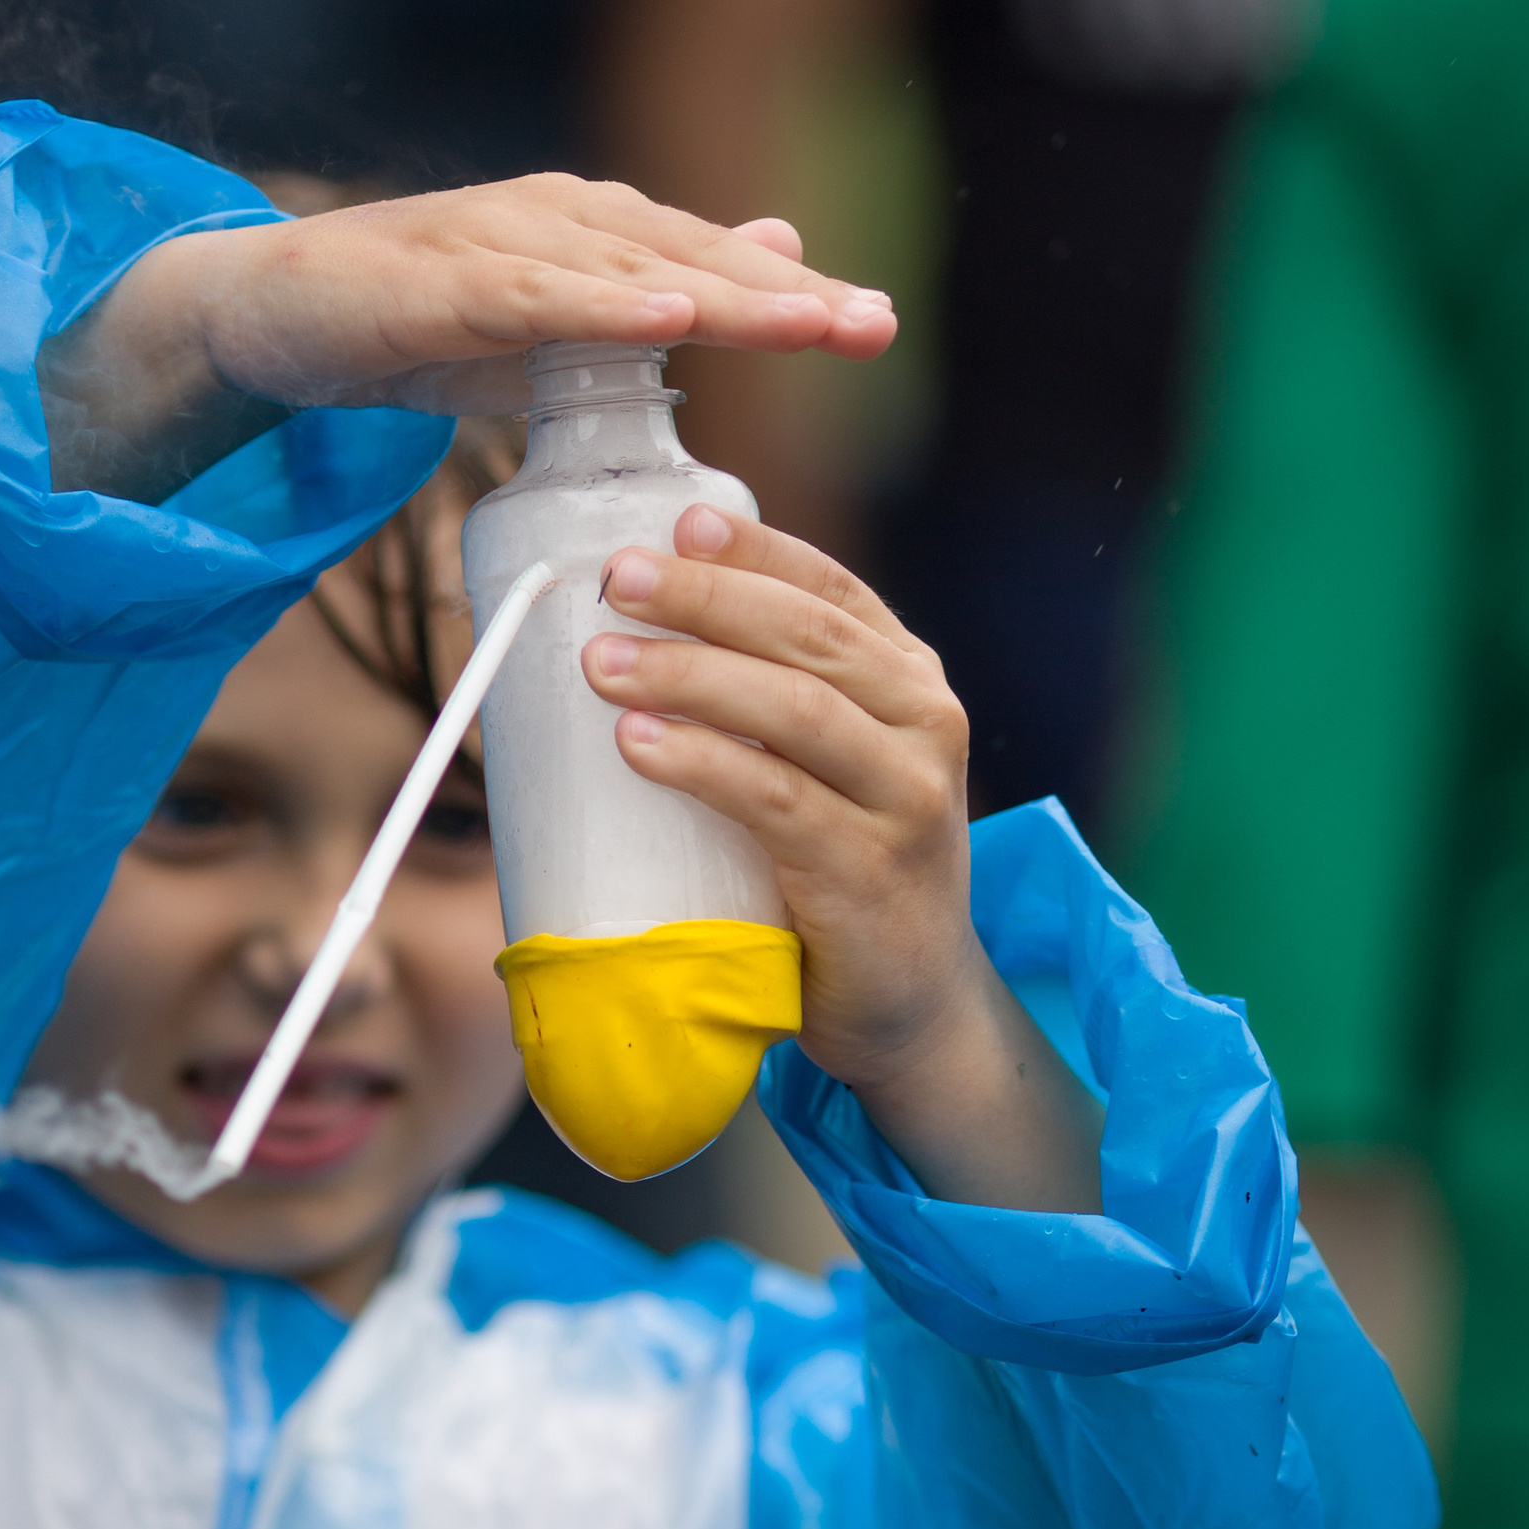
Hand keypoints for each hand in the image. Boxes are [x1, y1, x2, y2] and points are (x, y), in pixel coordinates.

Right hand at [42, 179, 892, 498]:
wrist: (270, 316)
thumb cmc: (409, 323)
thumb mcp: (544, 332)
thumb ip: (641, 313)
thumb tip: (763, 274)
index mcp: (588, 239)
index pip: (709, 265)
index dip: (793, 296)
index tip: (878, 328)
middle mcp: (556, 222)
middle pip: (688, 257)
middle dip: (785, 294)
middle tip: (872, 325)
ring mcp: (497, 244)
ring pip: (627, 271)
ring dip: (717, 295)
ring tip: (800, 323)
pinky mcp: (438, 281)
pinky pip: (532, 296)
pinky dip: (599, 305)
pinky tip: (665, 318)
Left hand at [582, 507, 1104, 1215]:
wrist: (914, 1005)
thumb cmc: (845, 877)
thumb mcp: (831, 773)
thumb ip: (775, 709)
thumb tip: (635, 645)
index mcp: (911, 684)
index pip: (831, 591)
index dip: (754, 552)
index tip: (676, 523)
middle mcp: (925, 725)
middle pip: (806, 636)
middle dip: (706, 598)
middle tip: (617, 580)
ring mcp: (906, 800)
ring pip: (792, 709)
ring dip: (690, 676)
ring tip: (602, 665)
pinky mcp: (869, 873)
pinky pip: (776, 801)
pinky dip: (703, 765)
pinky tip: (640, 745)